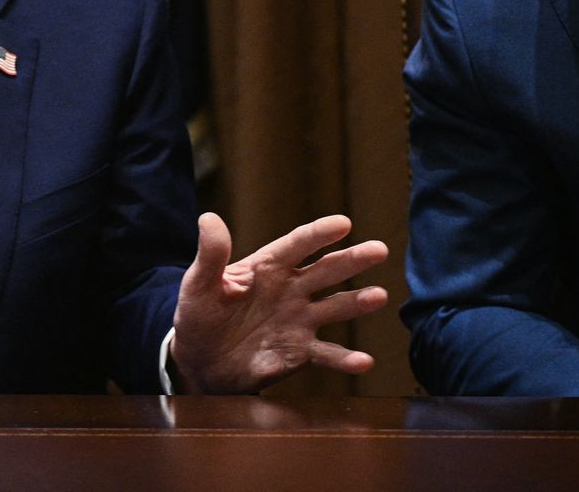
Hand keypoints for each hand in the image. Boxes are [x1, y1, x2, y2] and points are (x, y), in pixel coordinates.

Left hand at [167, 212, 387, 393]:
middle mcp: (291, 290)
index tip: (343, 223)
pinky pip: (327, 354)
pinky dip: (346, 358)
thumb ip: (210, 255)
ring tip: (378, 296)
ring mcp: (299, 320)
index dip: (318, 234)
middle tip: (380, 249)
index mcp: (268, 267)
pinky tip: (364, 361)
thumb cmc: (199, 314)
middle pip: (326, 271)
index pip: (297, 245)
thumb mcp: (199, 284)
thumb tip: (208, 217)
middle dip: (352, 260)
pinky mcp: (301, 352)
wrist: (200, 361)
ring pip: (335, 308)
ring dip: (357, 303)